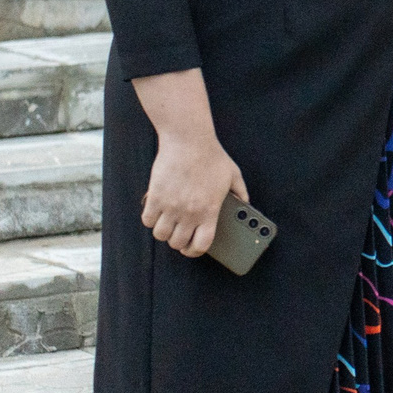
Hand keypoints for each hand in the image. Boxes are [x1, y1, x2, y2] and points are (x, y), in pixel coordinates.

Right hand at [142, 129, 246, 258]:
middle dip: (178, 241)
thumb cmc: (212, 157)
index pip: (201, 245)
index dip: (195, 251)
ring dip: (164, 232)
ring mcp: (171, 206)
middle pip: (177, 243)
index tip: (192, 248)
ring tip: (168, 223)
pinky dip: (150, 219)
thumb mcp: (233, 175)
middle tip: (179, 233)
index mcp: (209, 211)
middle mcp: (189, 213)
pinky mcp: (155, 197)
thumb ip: (241, 192)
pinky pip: (147, 220)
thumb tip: (245, 204)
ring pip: (160, 235)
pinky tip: (157, 212)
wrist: (189, 141)